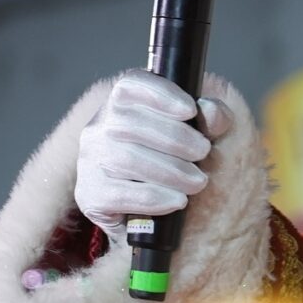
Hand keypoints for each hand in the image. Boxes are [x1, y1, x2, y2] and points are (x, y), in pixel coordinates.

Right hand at [74, 72, 229, 235]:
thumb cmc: (177, 164)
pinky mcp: (90, 195)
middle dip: (175, 139)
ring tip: (198, 182)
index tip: (190, 110)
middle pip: (130, 124)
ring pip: (125, 160)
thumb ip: (212, 120)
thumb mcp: (200, 136)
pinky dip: (153, 197)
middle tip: (204, 153)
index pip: (131, 85)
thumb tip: (210, 111)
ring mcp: (89, 161)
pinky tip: (177, 201)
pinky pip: (119, 194)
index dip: (160, 94)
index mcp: (122, 104)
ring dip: (170, 171)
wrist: (149, 216)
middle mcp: (99, 127)